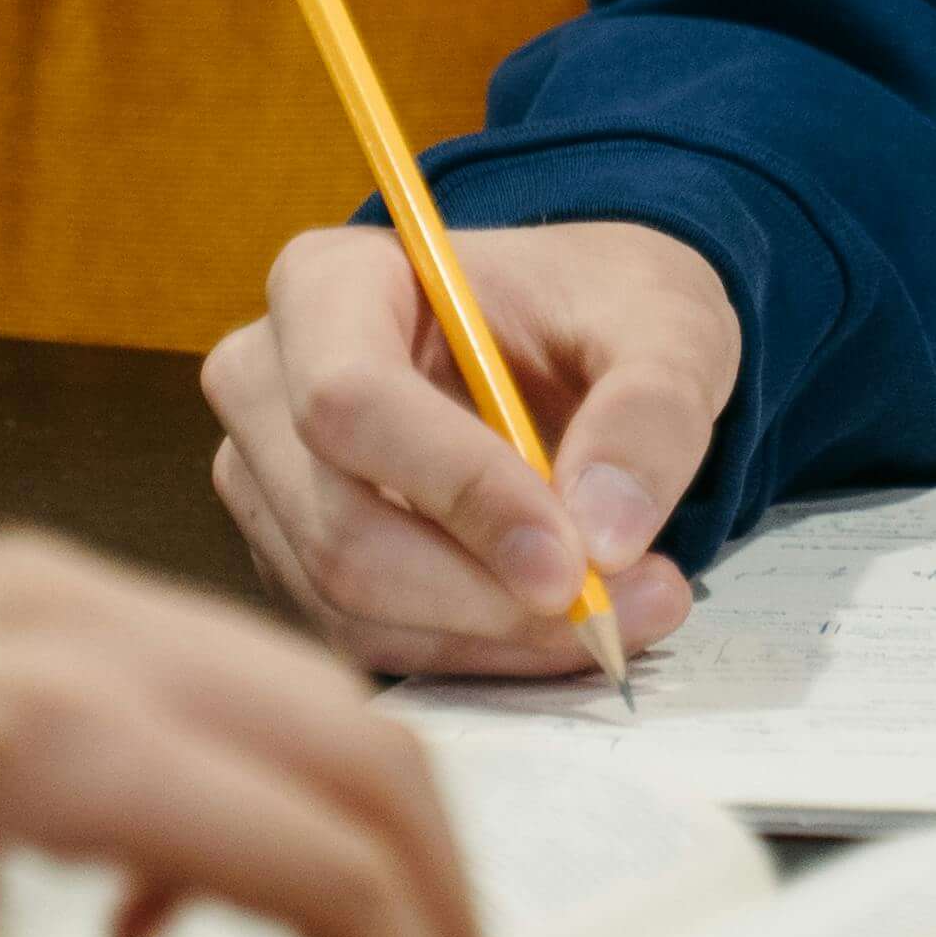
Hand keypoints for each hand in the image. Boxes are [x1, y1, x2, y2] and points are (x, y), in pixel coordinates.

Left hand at [0, 528, 488, 936]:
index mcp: (48, 736)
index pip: (334, 861)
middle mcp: (65, 622)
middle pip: (365, 750)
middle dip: (432, 918)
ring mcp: (37, 585)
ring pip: (304, 706)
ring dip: (345, 862)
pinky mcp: (6, 589)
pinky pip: (202, 680)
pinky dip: (239, 806)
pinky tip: (162, 932)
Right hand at [205, 221, 733, 677]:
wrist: (581, 336)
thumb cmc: (603, 305)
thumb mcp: (668, 323)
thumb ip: (651, 411)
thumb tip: (606, 533)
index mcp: (329, 282)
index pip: (351, 401)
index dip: (460, 492)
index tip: (573, 561)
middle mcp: (268, 382)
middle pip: (341, 528)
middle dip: (487, 595)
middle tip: (621, 609)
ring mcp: (268, 482)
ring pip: (352, 607)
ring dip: (493, 638)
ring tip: (623, 615)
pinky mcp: (295, 560)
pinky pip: (372, 640)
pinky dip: (477, 654)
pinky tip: (563, 627)